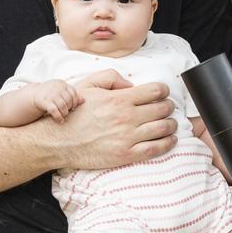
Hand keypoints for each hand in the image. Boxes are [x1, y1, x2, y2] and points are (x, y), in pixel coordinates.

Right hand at [30, 80, 81, 121]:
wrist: (33, 95)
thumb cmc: (51, 94)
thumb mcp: (61, 92)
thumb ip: (71, 95)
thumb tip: (84, 100)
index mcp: (61, 84)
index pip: (73, 92)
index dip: (75, 101)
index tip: (73, 107)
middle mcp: (56, 88)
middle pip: (69, 99)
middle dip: (70, 107)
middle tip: (68, 112)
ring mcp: (50, 94)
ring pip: (63, 105)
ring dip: (65, 113)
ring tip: (64, 116)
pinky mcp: (45, 102)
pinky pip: (54, 110)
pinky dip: (58, 117)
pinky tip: (60, 120)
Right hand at [41, 70, 177, 169]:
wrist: (59, 140)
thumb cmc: (74, 112)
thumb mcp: (89, 85)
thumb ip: (112, 78)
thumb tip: (132, 84)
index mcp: (119, 99)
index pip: (155, 90)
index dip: (164, 90)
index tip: (163, 93)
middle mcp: (126, 117)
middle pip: (163, 109)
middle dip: (169, 106)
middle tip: (168, 107)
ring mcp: (127, 137)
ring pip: (163, 128)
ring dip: (172, 124)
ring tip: (171, 123)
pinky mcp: (126, 154)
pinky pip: (155, 148)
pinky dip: (168, 143)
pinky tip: (170, 140)